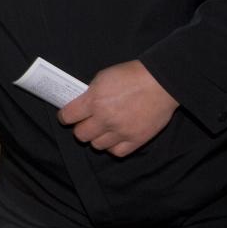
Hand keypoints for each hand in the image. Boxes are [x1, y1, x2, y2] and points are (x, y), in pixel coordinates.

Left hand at [58, 60, 177, 156]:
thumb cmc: (132, 75)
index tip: (68, 117)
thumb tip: (80, 104)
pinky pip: (116, 152)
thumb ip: (90, 93)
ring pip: (97, 145)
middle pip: (80, 135)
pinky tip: (114, 138)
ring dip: (97, 138)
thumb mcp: (103, 77)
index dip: (65, 117)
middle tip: (86, 122)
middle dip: (81, 128)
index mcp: (94, 101)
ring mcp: (121, 131)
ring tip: (103, 130)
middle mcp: (105, 119)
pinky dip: (112, 147)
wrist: (162, 82)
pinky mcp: (137, 139)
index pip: (68, 117)